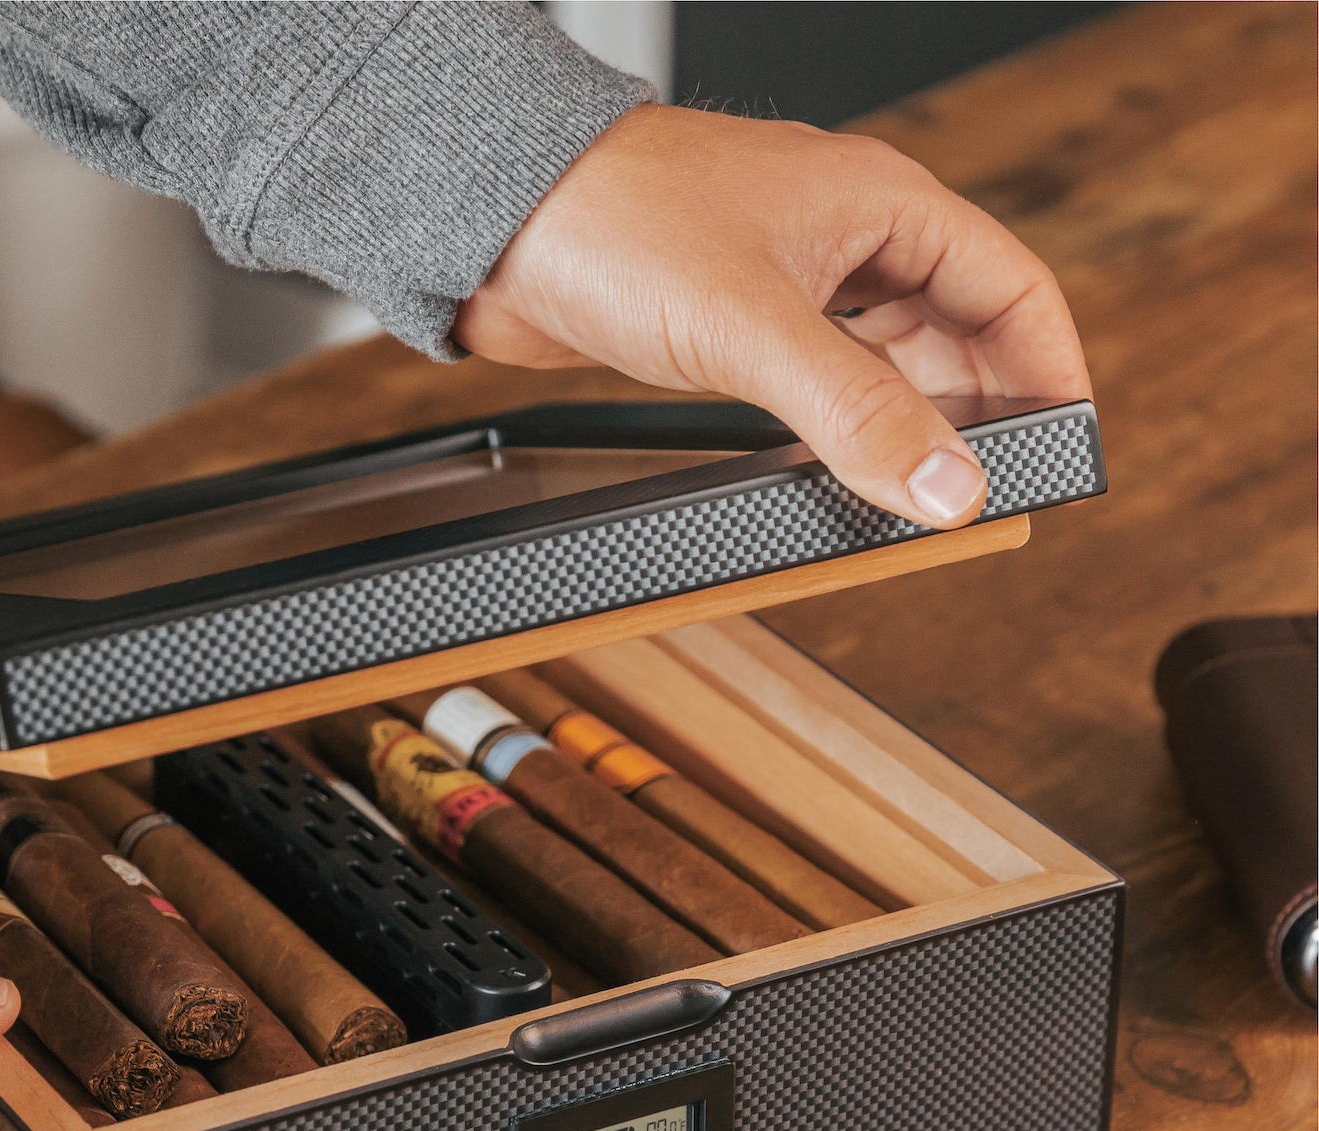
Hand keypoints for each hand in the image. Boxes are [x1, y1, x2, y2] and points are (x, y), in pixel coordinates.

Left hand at [454, 104, 1090, 529]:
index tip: (1062, 444)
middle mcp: (847, 239)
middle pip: (957, 331)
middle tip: (982, 491)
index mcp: (882, 207)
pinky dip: (841, 426)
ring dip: (904, 424)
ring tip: (917, 493)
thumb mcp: (752, 328)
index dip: (1047, 369)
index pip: (1011, 287)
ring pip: (885, 361)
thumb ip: (855, 412)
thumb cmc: (614, 222)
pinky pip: (819, 379)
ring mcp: (790, 280)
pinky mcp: (735, 322)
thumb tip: (947, 486)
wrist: (497, 221)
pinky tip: (837, 468)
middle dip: (978, 411)